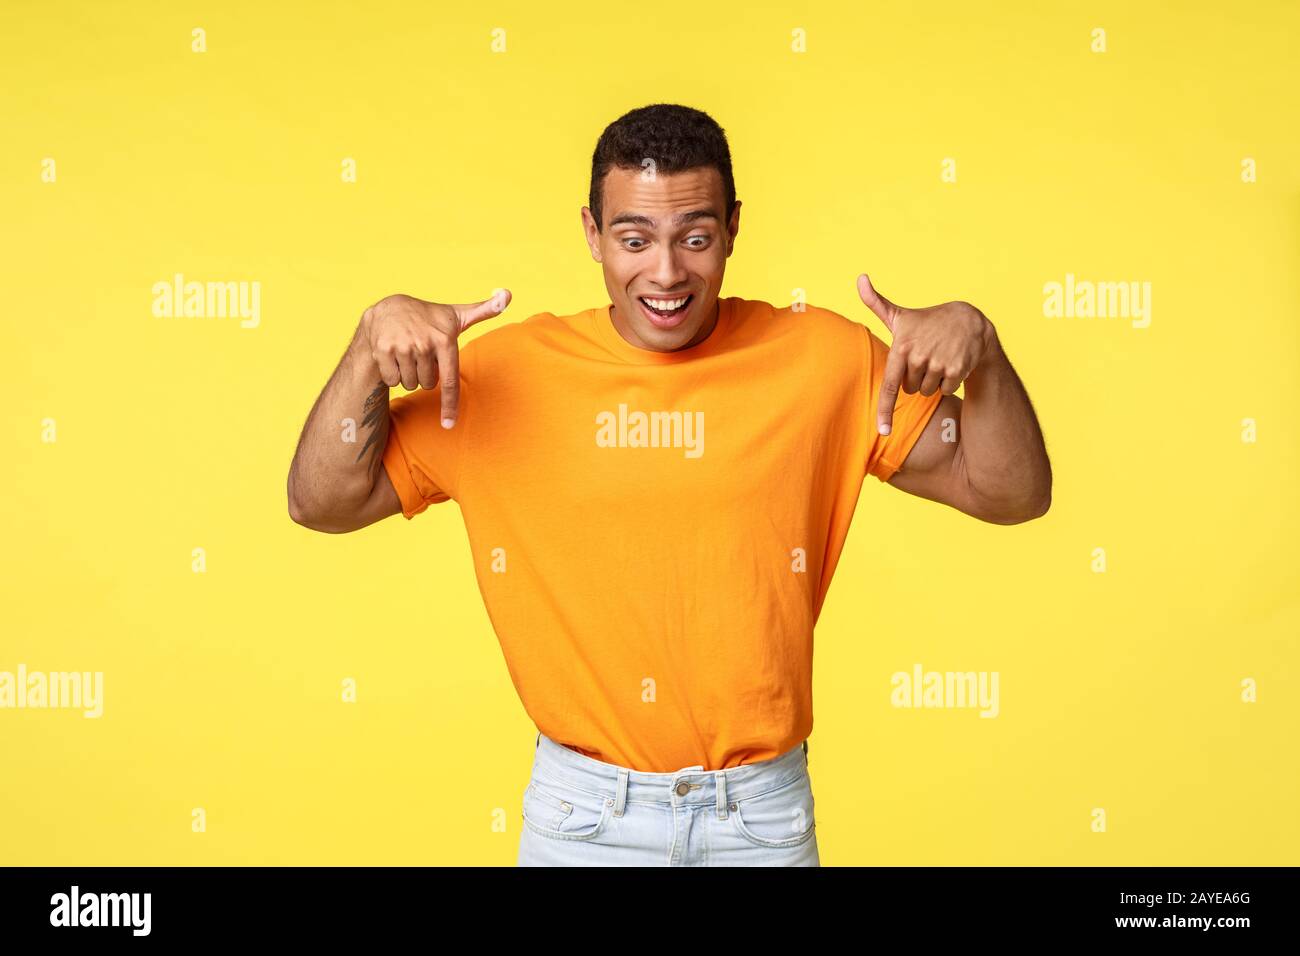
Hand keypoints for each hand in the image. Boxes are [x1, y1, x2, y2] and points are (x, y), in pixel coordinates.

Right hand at [361, 289, 510, 427]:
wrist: (389, 309)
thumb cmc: (430, 317)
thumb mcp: (457, 314)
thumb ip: (485, 309)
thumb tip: (508, 293)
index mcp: (444, 339)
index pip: (450, 380)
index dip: (450, 405)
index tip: (449, 425)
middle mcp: (423, 343)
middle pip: (428, 385)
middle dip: (425, 374)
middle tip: (421, 353)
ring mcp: (402, 346)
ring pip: (410, 384)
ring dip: (409, 374)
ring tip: (407, 352)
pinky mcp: (382, 350)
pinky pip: (392, 380)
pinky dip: (393, 373)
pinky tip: (393, 355)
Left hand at [856, 273, 992, 435]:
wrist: (969, 320)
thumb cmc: (927, 322)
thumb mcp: (901, 315)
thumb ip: (876, 303)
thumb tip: (859, 278)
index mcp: (902, 347)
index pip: (890, 385)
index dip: (885, 410)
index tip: (883, 431)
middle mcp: (919, 356)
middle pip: (910, 389)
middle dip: (916, 378)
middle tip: (925, 357)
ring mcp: (939, 363)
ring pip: (927, 391)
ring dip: (932, 380)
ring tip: (938, 358)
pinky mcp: (958, 369)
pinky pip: (945, 390)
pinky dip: (948, 382)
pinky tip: (952, 363)